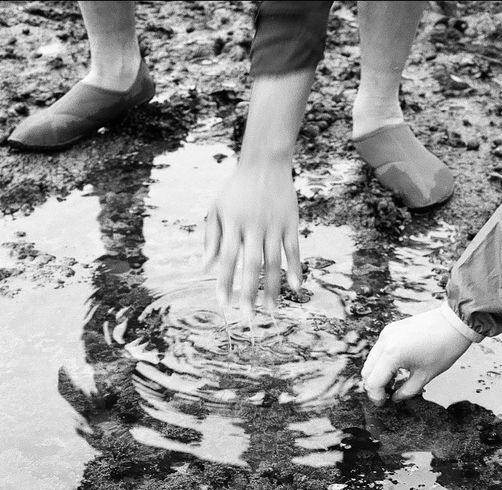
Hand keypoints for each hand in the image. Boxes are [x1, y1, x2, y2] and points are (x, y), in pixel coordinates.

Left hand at [203, 162, 301, 318]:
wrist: (265, 163)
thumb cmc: (237, 189)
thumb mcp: (217, 208)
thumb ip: (211, 237)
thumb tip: (206, 267)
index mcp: (234, 224)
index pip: (228, 258)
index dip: (225, 281)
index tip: (223, 303)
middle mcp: (254, 226)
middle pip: (252, 264)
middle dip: (249, 290)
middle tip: (247, 314)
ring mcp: (274, 225)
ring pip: (274, 262)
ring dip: (272, 287)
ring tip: (270, 309)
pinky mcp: (291, 223)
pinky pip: (294, 250)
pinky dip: (295, 268)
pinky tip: (295, 287)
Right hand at [361, 306, 472, 403]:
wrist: (454, 322)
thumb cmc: (444, 348)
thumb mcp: (425, 376)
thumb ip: (406, 391)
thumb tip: (395, 398)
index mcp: (392, 354)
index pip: (373, 382)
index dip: (376, 396)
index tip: (383, 403)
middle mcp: (384, 342)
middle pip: (367, 371)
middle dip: (374, 386)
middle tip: (385, 395)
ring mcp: (386, 333)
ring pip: (370, 360)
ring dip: (377, 374)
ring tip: (392, 382)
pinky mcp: (391, 329)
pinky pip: (378, 349)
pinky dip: (381, 361)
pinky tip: (395, 368)